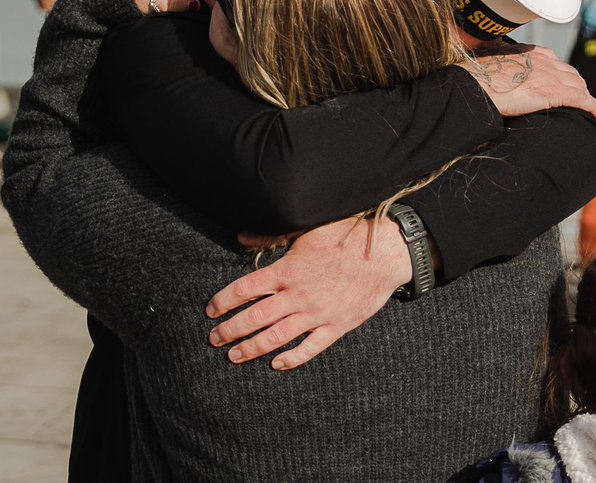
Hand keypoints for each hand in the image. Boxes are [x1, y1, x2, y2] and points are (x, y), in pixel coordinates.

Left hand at [205, 217, 412, 370]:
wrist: (385, 254)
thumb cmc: (346, 237)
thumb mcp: (307, 230)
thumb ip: (272, 237)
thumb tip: (241, 236)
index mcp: (288, 270)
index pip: (245, 289)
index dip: (224, 301)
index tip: (211, 310)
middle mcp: (298, 295)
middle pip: (255, 317)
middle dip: (230, 330)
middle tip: (214, 338)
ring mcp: (317, 313)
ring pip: (277, 336)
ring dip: (252, 348)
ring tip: (234, 355)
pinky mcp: (337, 325)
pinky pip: (311, 347)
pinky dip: (292, 358)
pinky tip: (277, 364)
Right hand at [461, 44, 595, 117]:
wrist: (475, 87)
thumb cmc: (476, 79)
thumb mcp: (491, 63)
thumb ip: (500, 64)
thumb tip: (490, 67)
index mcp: (530, 52)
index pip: (554, 61)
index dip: (561, 73)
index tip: (562, 82)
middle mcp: (544, 60)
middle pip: (570, 73)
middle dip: (576, 85)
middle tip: (578, 98)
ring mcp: (551, 75)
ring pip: (578, 85)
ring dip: (584, 96)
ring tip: (586, 107)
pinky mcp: (555, 92)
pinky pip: (582, 99)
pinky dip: (591, 106)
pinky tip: (595, 113)